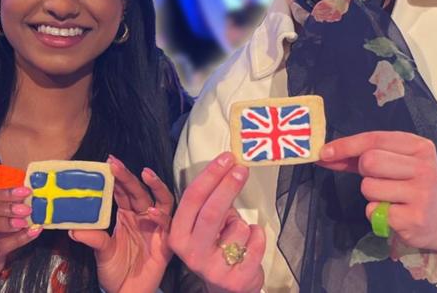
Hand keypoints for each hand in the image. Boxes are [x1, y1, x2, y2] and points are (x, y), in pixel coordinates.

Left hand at [69, 155, 173, 292]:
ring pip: (161, 200)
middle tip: (116, 163)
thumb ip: (92, 238)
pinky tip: (150, 211)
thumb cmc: (116, 273)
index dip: (116, 177)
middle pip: (139, 191)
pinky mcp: (165, 242)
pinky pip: (166, 225)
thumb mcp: (101, 253)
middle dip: (128, 176)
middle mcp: (143, 218)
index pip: (122, 191)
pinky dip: (159, 217)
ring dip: (155, 186)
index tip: (107, 163)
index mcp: (127, 216)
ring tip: (145, 174)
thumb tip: (72, 228)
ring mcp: (156, 228)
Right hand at [169, 152, 264, 292]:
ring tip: (239, 234)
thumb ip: (206, 201)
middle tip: (242, 168)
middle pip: (212, 212)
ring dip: (244, 224)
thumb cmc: (215, 247)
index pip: (192, 199)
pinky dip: (258, 236)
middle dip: (228, 186)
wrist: (226, 288)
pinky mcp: (236, 280)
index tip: (226, 158)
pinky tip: (251, 243)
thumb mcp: (202, 226)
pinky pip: (255, 244)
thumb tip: (225, 165)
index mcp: (179, 236)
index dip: (210, 175)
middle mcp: (191, 254)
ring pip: (239, 229)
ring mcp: (213, 269)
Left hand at [317, 131, 436, 250]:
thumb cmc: (412, 185)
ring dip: (371, 195)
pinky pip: (373, 211)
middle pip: (370, 161)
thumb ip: (362, 157)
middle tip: (379, 179)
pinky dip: (376, 213)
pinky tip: (395, 213)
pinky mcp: (414, 218)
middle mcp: (423, 167)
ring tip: (390, 198)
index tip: (325, 152)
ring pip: (369, 187)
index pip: (375, 139)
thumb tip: (325, 154)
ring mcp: (421, 194)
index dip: (346, 145)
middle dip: (364, 172)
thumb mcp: (396, 163)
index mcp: (419, 146)